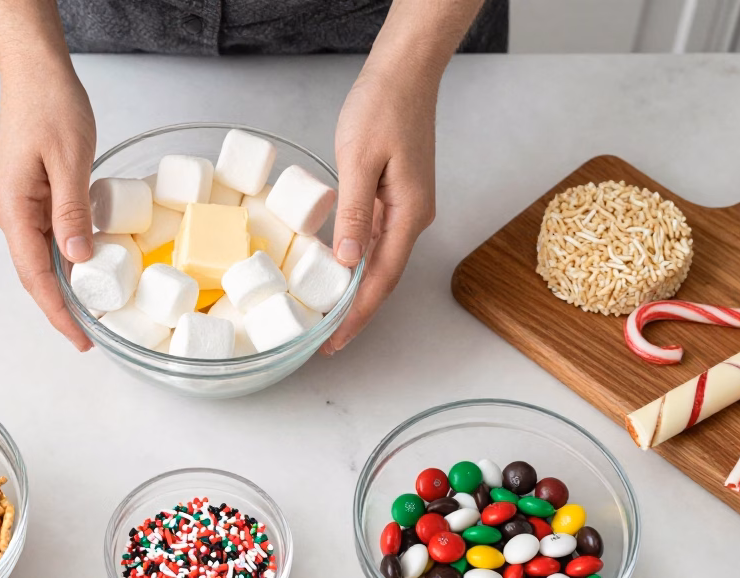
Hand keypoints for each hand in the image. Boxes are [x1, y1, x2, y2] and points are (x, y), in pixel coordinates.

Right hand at [0, 64, 96, 350]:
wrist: (34, 73)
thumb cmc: (50, 106)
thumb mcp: (69, 161)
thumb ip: (71, 212)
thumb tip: (77, 260)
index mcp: (12, 208)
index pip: (34, 275)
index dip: (58, 311)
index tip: (80, 337)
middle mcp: (7, 213)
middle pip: (33, 273)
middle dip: (60, 307)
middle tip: (91, 335)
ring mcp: (16, 205)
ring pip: (39, 257)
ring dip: (64, 285)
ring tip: (94, 311)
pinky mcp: (28, 196)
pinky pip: (45, 237)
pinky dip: (65, 258)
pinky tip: (86, 269)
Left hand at [323, 64, 437, 354]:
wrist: (404, 73)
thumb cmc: (383, 108)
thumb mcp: (359, 160)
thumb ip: (354, 213)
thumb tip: (347, 260)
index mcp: (409, 214)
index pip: (381, 279)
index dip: (358, 315)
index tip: (335, 341)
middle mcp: (412, 217)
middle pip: (383, 278)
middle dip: (356, 313)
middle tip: (326, 342)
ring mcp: (405, 207)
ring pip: (378, 261)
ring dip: (355, 291)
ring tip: (327, 317)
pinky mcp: (394, 196)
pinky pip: (375, 240)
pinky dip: (356, 262)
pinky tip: (336, 273)